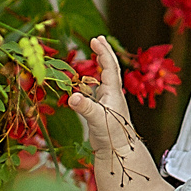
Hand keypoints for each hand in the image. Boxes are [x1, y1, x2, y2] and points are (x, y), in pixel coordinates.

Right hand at [66, 38, 155, 190]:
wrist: (119, 152)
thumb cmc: (112, 135)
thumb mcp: (97, 120)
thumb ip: (85, 108)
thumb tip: (72, 97)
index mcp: (113, 92)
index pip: (109, 66)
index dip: (102, 52)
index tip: (95, 39)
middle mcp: (112, 94)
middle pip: (109, 68)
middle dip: (104, 52)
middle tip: (97, 39)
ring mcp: (107, 102)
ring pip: (103, 78)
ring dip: (99, 65)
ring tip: (94, 52)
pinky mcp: (101, 110)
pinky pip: (96, 90)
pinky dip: (90, 82)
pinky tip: (85, 81)